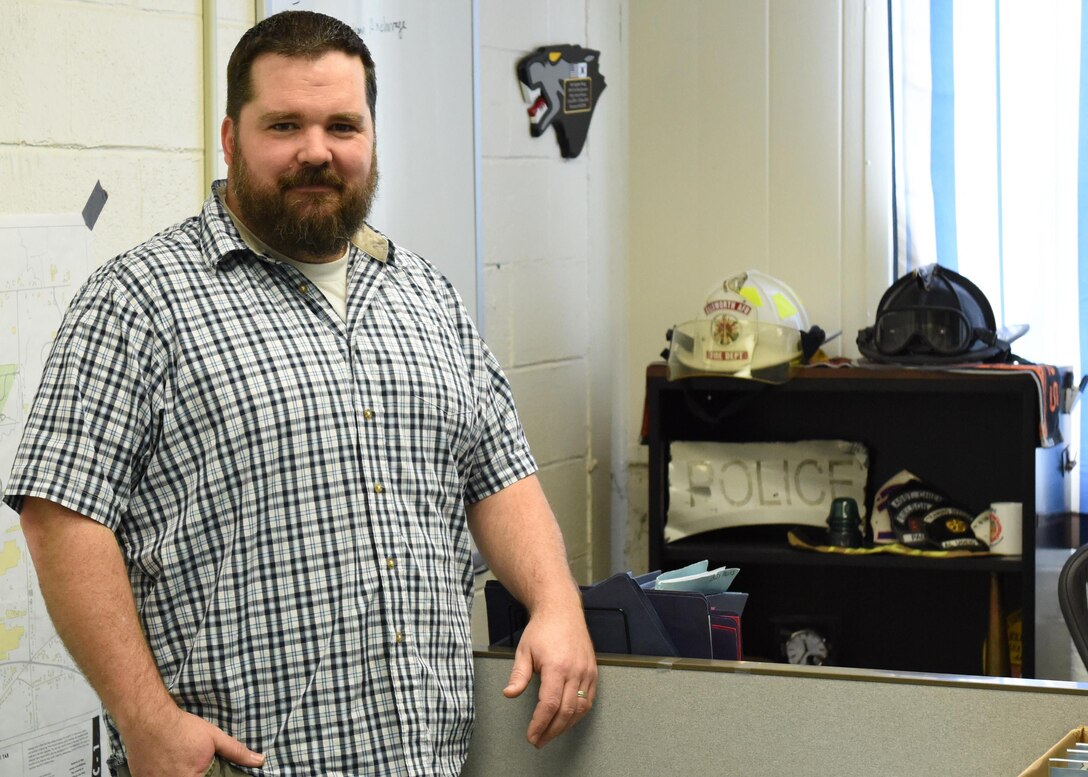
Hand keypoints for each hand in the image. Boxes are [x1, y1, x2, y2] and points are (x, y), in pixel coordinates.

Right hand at [122, 704, 264, 776]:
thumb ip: (236, 752)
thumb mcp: (214, 738)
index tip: (206, 768)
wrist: (148, 720)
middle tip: (189, 761)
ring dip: (177, 772)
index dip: (209, 775)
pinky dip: (162, 773)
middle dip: (194, 773)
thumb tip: (260, 760)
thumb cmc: (183, 729)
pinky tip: (165, 764)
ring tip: (178, 760)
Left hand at [502, 607, 596, 747]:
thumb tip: (509, 694)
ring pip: (580, 709)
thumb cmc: (542, 629)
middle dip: (551, 731)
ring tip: (550, 734)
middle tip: (538, 741)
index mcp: (557, 667)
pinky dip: (578, 714)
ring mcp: (587, 672)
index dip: (540, 724)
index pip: (549, 705)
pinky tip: (566, 720)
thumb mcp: (524, 650)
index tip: (531, 735)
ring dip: (565, 726)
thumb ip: (518, 675)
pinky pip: (588, 700)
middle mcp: (575, 671)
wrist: (562, 611)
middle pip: (566, 712)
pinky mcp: (592, 672)